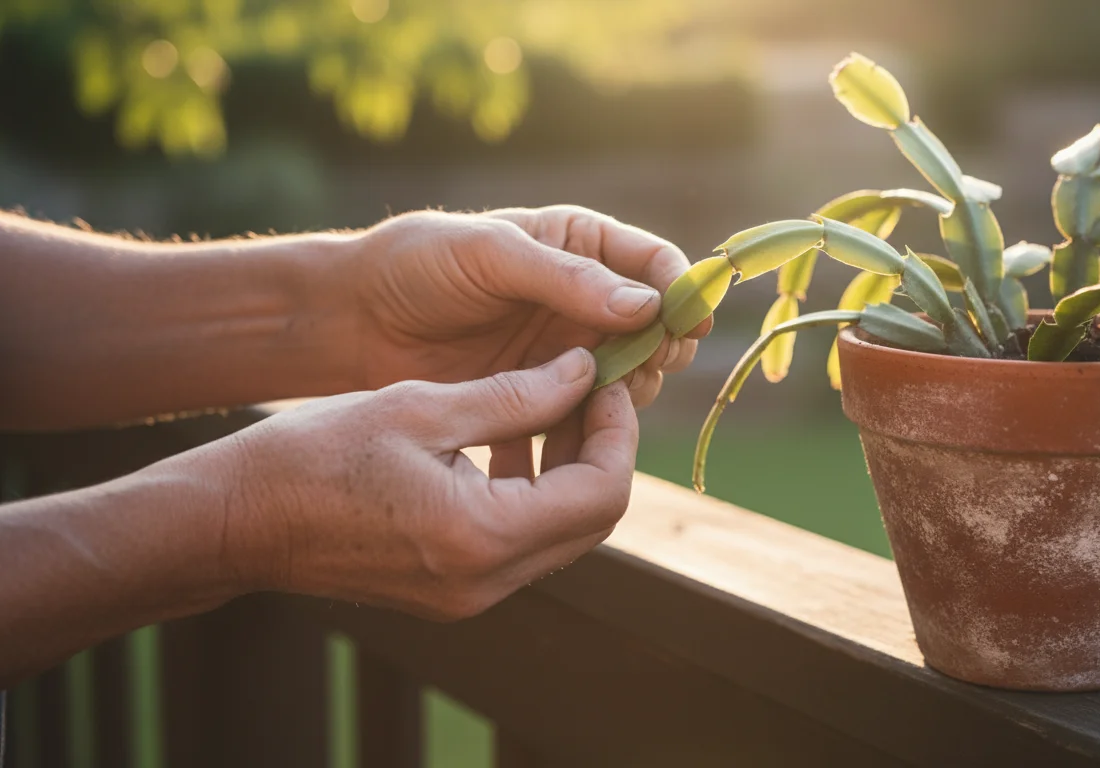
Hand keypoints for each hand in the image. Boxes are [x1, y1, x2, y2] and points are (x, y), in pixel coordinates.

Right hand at [216, 348, 632, 619]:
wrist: (237, 522)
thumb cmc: (315, 456)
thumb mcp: (421, 406)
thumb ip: (516, 394)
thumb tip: (585, 372)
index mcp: (482, 536)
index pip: (601, 493)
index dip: (618, 432)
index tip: (607, 378)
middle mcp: (486, 582)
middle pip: (591, 520)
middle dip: (601, 448)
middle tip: (589, 386)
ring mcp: (469, 595)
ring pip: (561, 534)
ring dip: (570, 470)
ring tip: (553, 401)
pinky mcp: (451, 592)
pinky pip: (521, 544)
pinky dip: (534, 494)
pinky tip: (513, 440)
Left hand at [347, 205, 709, 408]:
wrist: (356, 321)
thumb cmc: (418, 265)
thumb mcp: (490, 254)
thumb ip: (566, 279)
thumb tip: (647, 305)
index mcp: (581, 244)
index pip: (655, 264)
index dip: (682, 292)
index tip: (688, 323)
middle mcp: (585, 298)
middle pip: (658, 327)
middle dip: (662, 348)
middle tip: (645, 366)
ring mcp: (567, 350)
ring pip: (633, 376)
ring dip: (632, 390)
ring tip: (606, 398)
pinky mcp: (544, 394)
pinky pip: (590, 415)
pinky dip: (594, 424)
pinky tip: (578, 428)